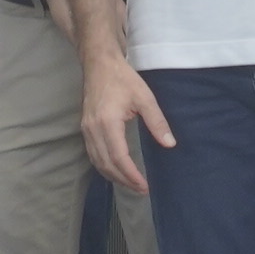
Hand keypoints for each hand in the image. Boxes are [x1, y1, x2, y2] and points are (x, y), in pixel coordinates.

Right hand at [80, 54, 171, 191]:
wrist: (99, 64)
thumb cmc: (122, 78)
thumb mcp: (145, 98)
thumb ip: (157, 122)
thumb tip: (169, 144)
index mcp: (107, 123)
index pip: (118, 157)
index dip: (131, 175)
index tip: (144, 186)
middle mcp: (93, 129)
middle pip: (106, 164)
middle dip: (123, 180)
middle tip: (140, 189)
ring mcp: (86, 129)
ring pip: (97, 161)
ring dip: (113, 176)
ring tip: (130, 184)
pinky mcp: (85, 128)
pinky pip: (92, 154)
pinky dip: (104, 166)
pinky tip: (115, 170)